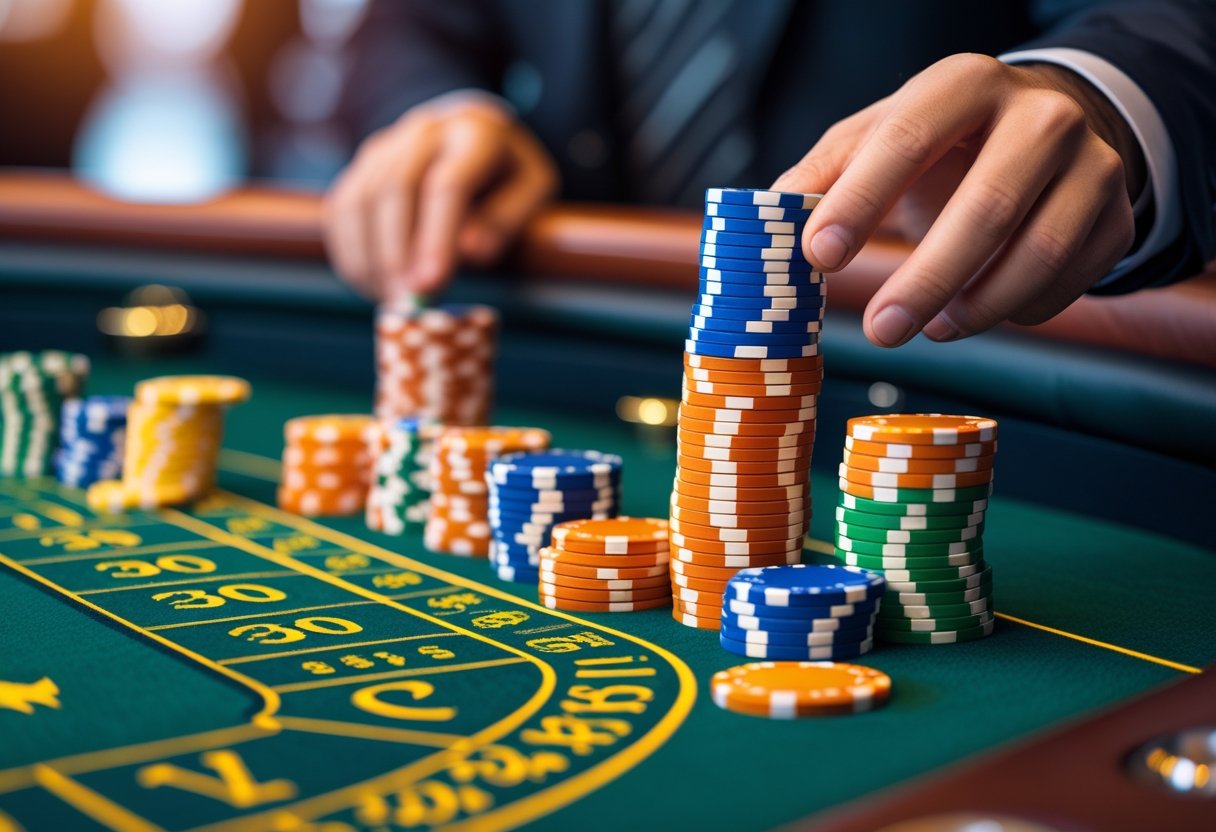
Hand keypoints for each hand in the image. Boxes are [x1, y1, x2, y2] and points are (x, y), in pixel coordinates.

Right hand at [324, 95, 558, 301]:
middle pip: (393, 190)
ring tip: (391, 300)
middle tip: (405, 303)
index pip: (446, 185)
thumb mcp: (533, 190)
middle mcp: (424, 131)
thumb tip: (471, 252)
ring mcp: (387, 145)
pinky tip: (371, 284)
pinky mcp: (362, 166)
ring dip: (368, 258)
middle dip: (394, 254)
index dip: (434, 239)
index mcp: (475, 133)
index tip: (430, 286)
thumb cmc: (509, 173)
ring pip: (359, 200)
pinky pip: (342, 209)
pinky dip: (349, 253)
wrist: (475, 131)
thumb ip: (506, 220)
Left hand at [773, 54, 1140, 345]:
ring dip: (974, 308)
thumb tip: (769, 221)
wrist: (1041, 131)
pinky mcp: (1116, 218)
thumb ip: (823, 174)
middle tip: (879, 330)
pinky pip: (1065, 283)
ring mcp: (1092, 166)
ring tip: (928, 328)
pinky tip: (977, 311)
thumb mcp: (877, 137)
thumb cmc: (942, 142)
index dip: (860, 202)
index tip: (818, 256)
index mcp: (964, 85)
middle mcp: (1041, 117)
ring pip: (1037, 255)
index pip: (907, 140)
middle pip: (988, 208)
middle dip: (926, 280)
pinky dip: (1014, 311)